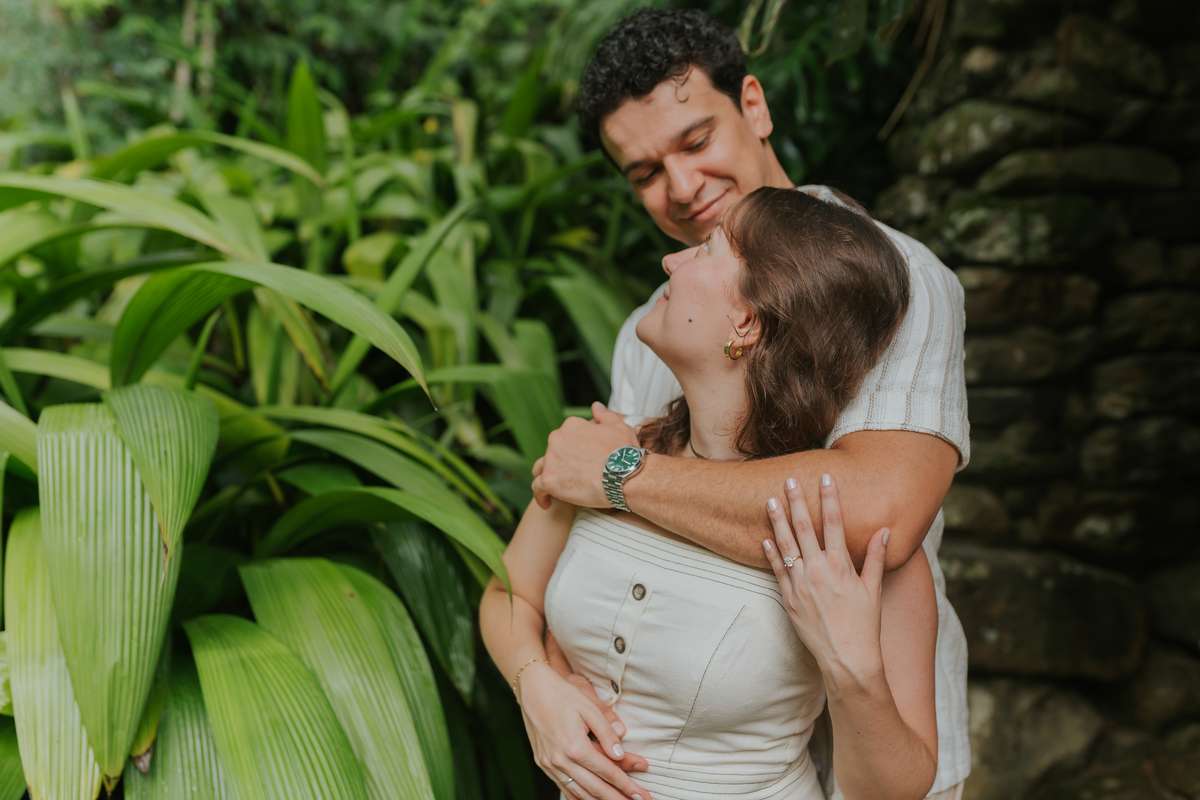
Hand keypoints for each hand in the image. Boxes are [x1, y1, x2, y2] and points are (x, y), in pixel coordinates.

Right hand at [518, 662, 651, 799]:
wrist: (532, 689)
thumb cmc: (564, 695)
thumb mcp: (590, 708)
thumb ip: (606, 733)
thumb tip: (620, 756)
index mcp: (574, 746)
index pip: (607, 772)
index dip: (627, 785)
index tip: (642, 794)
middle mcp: (560, 760)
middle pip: (595, 788)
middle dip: (618, 798)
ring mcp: (549, 765)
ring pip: (579, 793)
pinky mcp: (543, 764)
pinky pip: (564, 788)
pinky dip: (580, 798)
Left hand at [532, 402, 638, 509]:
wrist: (625, 476)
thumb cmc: (626, 453)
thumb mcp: (620, 427)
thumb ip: (605, 415)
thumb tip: (595, 406)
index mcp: (571, 425)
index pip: (563, 437)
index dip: (570, 451)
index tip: (578, 462)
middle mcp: (557, 438)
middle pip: (551, 453)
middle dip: (558, 464)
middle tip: (572, 479)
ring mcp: (551, 459)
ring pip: (541, 469)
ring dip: (547, 477)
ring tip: (556, 490)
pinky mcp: (549, 480)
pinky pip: (537, 488)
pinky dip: (541, 496)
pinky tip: (547, 504)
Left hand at [761, 475, 889, 681]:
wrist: (847, 659)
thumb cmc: (865, 626)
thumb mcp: (874, 590)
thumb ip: (875, 558)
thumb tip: (884, 531)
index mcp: (841, 566)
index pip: (834, 523)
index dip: (829, 498)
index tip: (825, 477)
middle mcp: (818, 571)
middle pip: (804, 528)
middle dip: (796, 501)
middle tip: (789, 480)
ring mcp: (800, 585)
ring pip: (786, 545)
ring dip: (777, 521)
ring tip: (770, 500)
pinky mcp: (789, 599)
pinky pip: (777, 570)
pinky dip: (770, 553)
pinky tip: (764, 537)